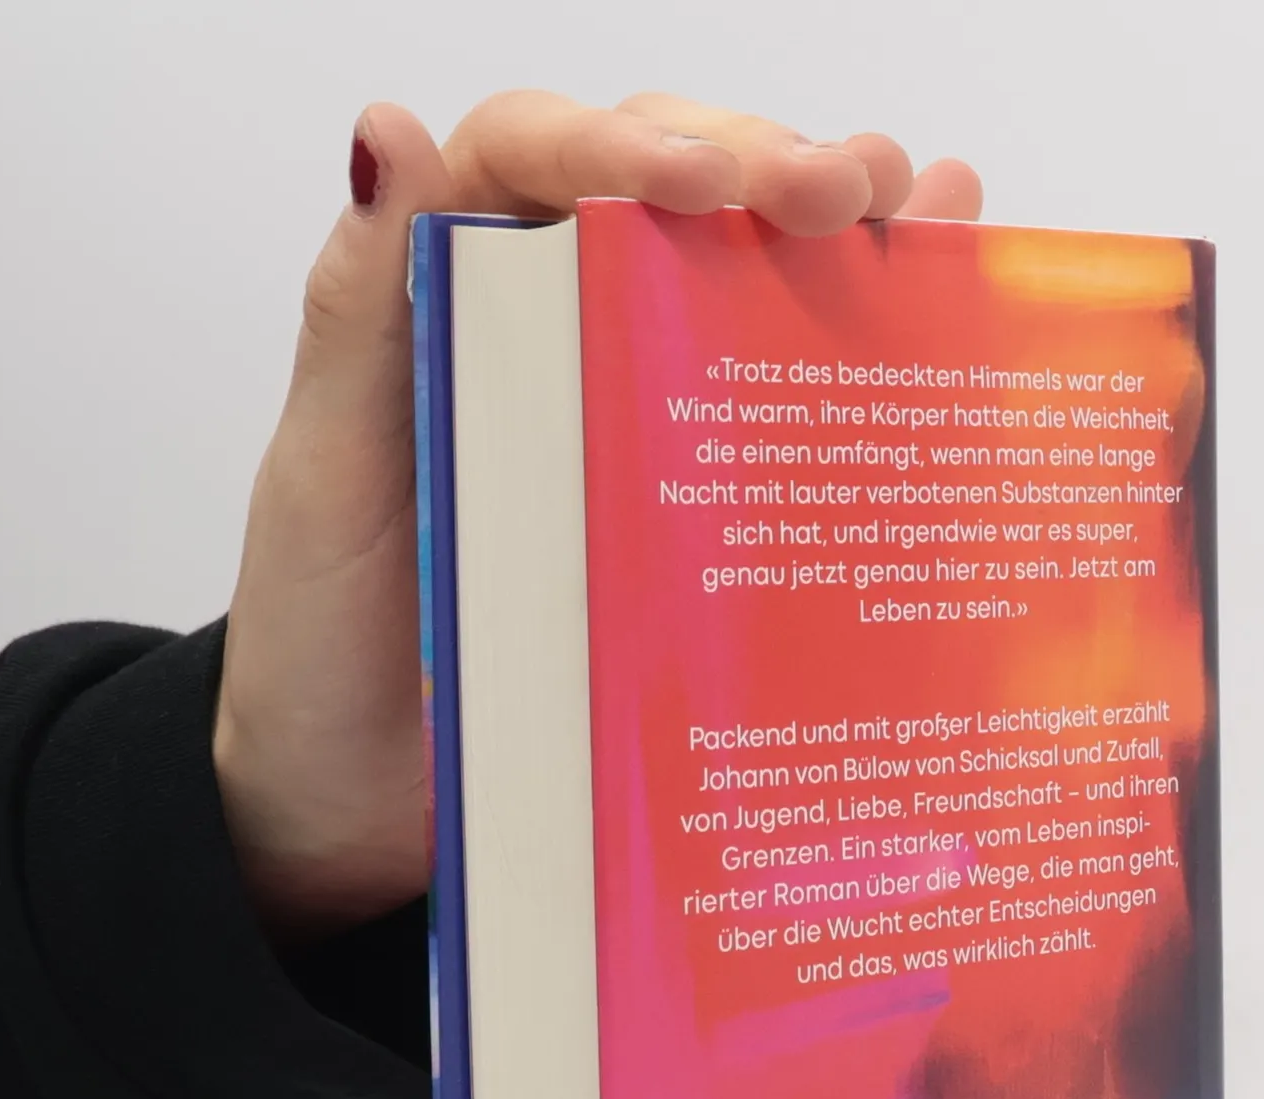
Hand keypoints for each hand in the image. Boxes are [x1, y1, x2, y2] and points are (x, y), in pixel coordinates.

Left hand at [215, 92, 982, 941]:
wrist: (350, 802)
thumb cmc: (322, 642)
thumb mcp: (331, 474)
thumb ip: (360, 311)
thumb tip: (382, 130)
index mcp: (449, 300)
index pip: (540, 159)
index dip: (630, 140)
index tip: (714, 184)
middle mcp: (551, 336)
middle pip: (668, 196)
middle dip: (768, 167)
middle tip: (850, 191)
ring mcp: (628, 418)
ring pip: (740, 280)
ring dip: (836, 230)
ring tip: (925, 209)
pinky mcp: (687, 509)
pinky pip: (775, 405)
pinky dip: (861, 337)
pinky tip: (941, 285)